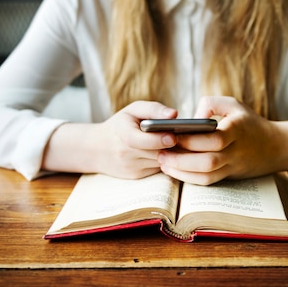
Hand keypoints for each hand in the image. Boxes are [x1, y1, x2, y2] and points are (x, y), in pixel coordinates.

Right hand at [43, 100, 179, 178]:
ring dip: (173, 154)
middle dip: (172, 147)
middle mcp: (126, 154)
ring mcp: (132, 168)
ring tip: (186, 144)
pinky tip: (174, 152)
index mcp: (123, 135)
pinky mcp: (137, 176)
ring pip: (160, 162)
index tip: (174, 135)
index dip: (160, 139)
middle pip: (156, 153)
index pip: (143, 141)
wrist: (97, 149)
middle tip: (189, 138)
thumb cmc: (121, 124)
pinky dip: (166, 161)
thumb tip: (174, 114)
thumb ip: (153, 110)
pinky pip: (158, 169)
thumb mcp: (133, 110)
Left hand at [157, 96, 284, 184]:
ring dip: (182, 172)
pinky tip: (175, 170)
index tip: (171, 135)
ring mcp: (233, 167)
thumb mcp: (234, 104)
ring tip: (163, 163)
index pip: (214, 139)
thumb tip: (192, 118)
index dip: (191, 139)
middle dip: (181, 160)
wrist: (276, 147)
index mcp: (238, 130)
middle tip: (160, 154)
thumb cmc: (249, 122)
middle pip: (208, 162)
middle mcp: (236, 151)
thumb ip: (211, 103)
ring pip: (207, 176)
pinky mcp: (229, 177)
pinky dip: (189, 179)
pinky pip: (208, 182)